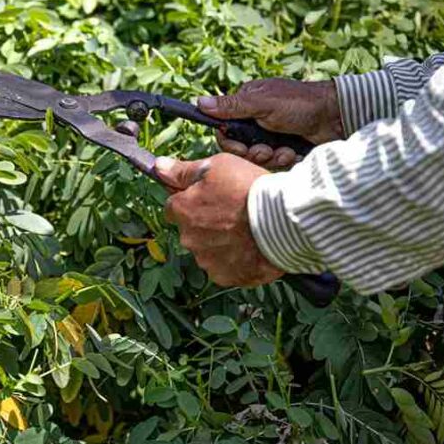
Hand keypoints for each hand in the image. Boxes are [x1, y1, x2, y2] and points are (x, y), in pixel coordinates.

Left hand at [154, 153, 283, 286]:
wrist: (284, 220)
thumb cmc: (249, 188)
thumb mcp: (216, 167)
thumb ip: (184, 171)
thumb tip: (159, 167)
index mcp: (182, 211)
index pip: (173, 207)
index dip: (190, 200)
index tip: (209, 198)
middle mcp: (188, 238)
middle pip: (191, 230)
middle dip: (205, 223)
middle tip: (233, 212)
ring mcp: (207, 261)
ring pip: (208, 250)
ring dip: (220, 242)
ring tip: (246, 230)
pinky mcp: (226, 277)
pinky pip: (225, 268)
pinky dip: (235, 260)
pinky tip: (251, 247)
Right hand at [199, 79, 343, 167]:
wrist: (337, 118)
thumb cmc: (300, 104)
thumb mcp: (263, 103)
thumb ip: (232, 106)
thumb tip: (198, 103)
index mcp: (247, 105)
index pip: (225, 129)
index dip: (231, 142)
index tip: (242, 147)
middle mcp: (256, 121)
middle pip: (239, 148)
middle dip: (253, 152)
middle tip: (268, 150)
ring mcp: (271, 136)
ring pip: (257, 158)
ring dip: (270, 157)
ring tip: (285, 150)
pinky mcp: (284, 149)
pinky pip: (274, 163)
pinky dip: (283, 160)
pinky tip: (294, 152)